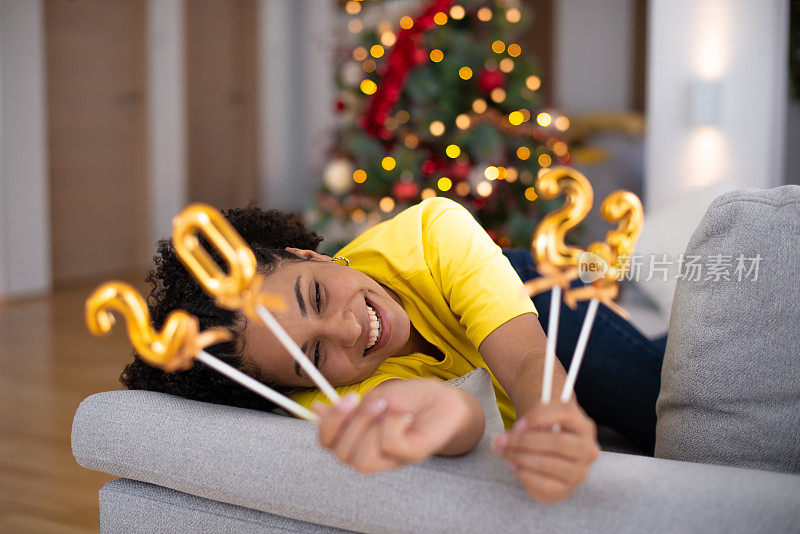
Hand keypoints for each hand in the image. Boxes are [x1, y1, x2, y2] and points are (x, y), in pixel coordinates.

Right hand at [312, 379, 480, 473]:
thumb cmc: (411, 398)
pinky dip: (394, 427)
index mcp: (358, 436)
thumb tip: (315, 409)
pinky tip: (406, 419)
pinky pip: (390, 448)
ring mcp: (391, 458)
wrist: (446, 399)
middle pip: (340, 453)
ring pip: (361, 459)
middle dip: (352, 422)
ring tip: (389, 409)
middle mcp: (371, 451)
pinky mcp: (411, 456)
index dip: (327, 425)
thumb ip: (348, 408)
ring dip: (371, 427)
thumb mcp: (374, 397)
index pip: (327, 444)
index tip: (341, 400)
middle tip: (372, 401)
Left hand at [492, 397, 599, 503]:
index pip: (566, 413)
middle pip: (557, 443)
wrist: (551, 455)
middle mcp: (587, 450)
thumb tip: (519, 429)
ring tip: (503, 450)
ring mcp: (578, 473)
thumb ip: (534, 415)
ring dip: (519, 456)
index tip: (517, 423)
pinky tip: (514, 464)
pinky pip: (543, 484)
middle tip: (499, 439)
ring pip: (548, 464)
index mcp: (584, 426)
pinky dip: (524, 473)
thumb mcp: (543, 416)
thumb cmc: (545, 430)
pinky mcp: (566, 490)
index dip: (539, 417)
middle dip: (523, 440)